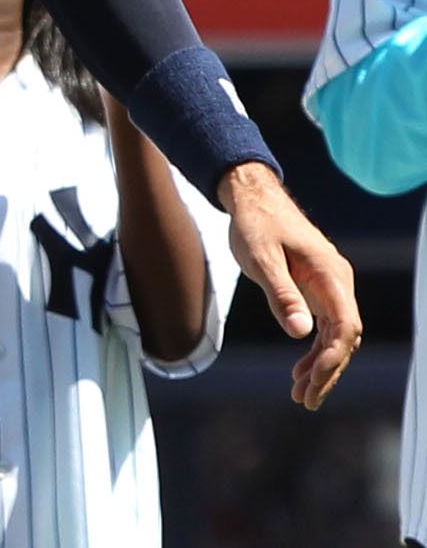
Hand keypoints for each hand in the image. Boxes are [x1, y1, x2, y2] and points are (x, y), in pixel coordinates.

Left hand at [217, 163, 361, 408]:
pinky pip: (324, 326)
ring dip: (321, 365)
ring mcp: (330, 286)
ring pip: (335, 335)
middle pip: (344, 337)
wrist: (253, 198)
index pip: (344, 326)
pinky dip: (314, 349)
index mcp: (331, 275)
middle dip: (327, 371)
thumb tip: (300, 334)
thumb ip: (281, 294)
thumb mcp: (261, 259)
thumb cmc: (255, 225)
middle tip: (304, 400)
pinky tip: (299, 369)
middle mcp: (338, 283)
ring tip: (300, 393)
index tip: (313, 381)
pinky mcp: (318, 289)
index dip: (332, 357)